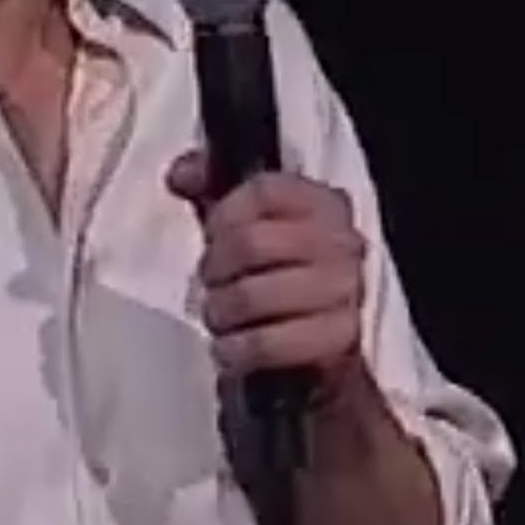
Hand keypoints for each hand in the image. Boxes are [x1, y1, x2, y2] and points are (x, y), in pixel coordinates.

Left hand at [166, 150, 368, 394]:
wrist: (320, 349)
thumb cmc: (277, 276)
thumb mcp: (247, 224)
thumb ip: (210, 186)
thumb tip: (180, 173)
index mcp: (324, 204)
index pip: (263, 190)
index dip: (223, 214)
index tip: (212, 236)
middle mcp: (342, 242)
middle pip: (250, 243)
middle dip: (214, 269)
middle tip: (212, 284)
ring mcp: (344, 292)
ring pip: (252, 296)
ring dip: (220, 312)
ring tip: (220, 318)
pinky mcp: (338, 341)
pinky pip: (267, 343)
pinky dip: (235, 350)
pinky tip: (230, 349)